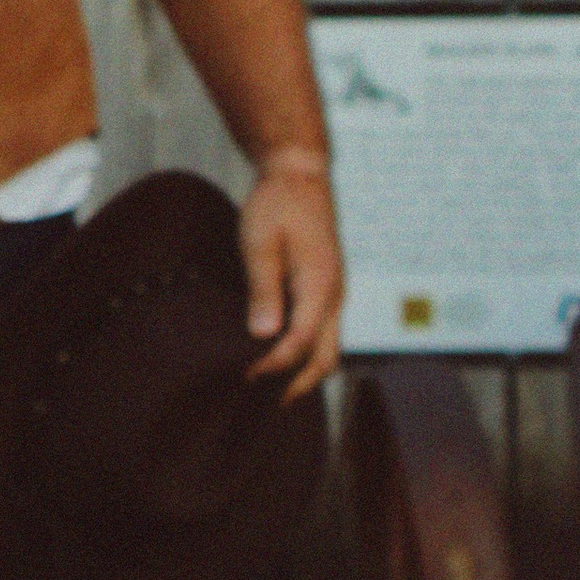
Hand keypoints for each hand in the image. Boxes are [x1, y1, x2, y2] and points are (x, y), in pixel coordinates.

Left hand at [238, 164, 344, 395]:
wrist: (299, 174)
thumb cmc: (277, 203)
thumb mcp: (260, 242)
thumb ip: (263, 289)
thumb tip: (264, 335)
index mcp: (321, 286)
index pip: (300, 342)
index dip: (273, 365)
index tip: (245, 376)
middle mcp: (335, 295)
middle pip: (325, 357)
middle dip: (298, 384)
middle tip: (266, 405)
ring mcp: (334, 293)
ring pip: (328, 347)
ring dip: (303, 371)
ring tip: (272, 389)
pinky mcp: (326, 288)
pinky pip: (323, 331)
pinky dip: (306, 352)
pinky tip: (280, 355)